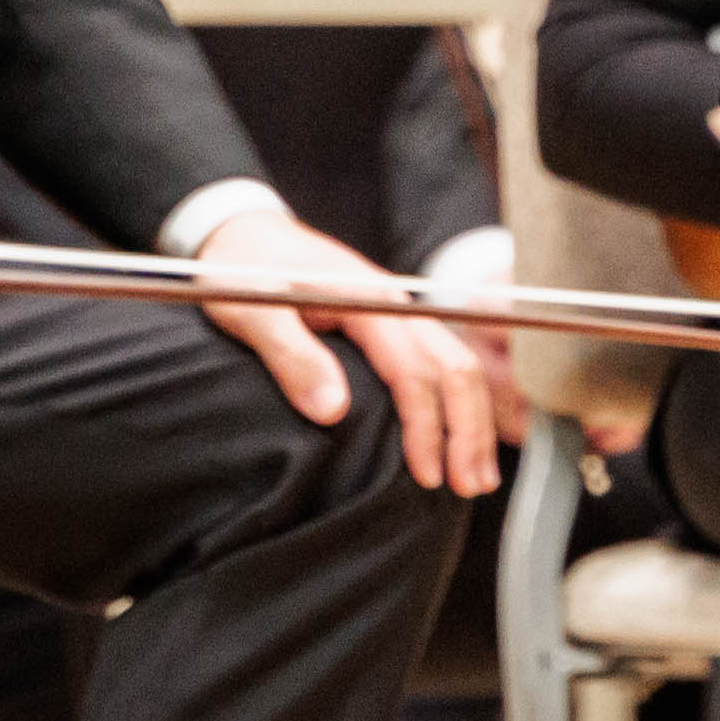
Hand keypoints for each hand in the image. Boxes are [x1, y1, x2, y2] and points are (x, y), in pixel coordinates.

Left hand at [191, 209, 516, 499]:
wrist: (243, 232)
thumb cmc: (241, 271)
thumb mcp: (250, 310)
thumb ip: (290, 356)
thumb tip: (333, 412)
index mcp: (367, 300)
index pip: (414, 370)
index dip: (425, 427)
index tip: (426, 476)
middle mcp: (396, 303)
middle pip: (455, 367)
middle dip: (468, 431)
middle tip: (468, 488)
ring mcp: (400, 312)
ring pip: (458, 364)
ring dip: (474, 422)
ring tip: (478, 477)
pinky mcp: (394, 323)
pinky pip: (442, 362)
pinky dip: (460, 402)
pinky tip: (460, 437)